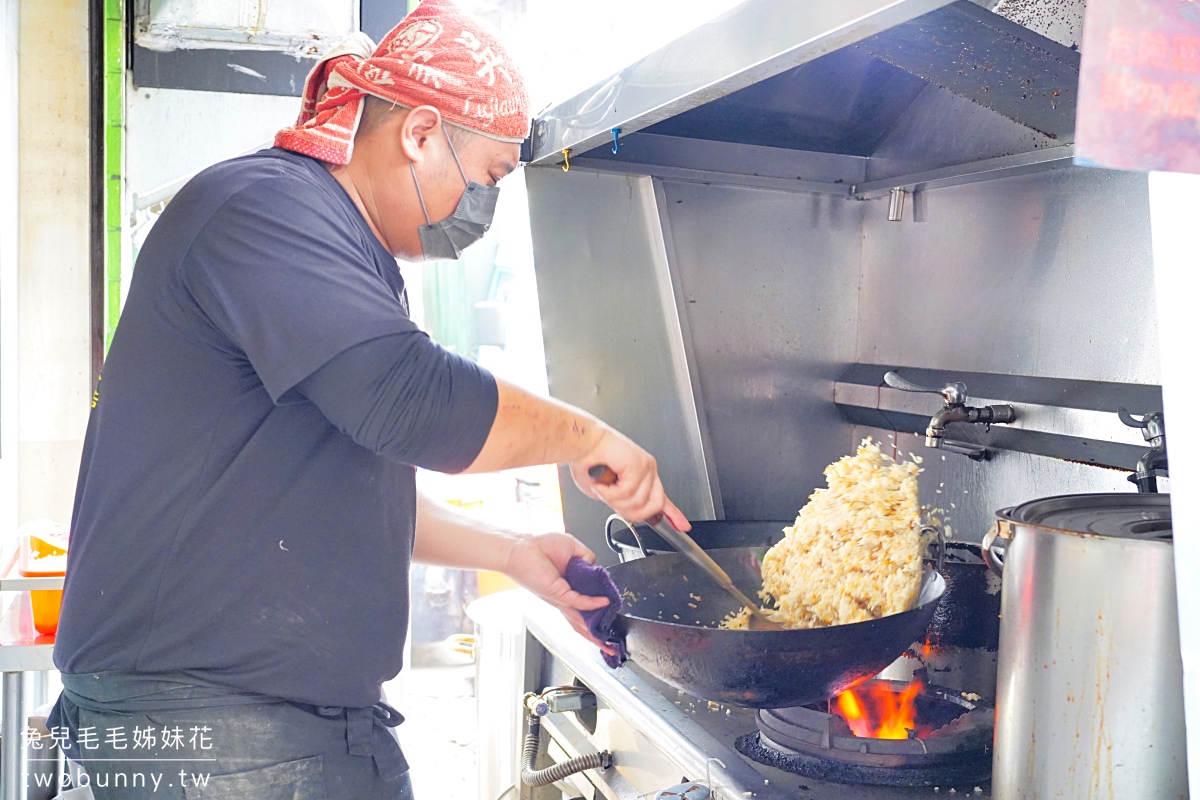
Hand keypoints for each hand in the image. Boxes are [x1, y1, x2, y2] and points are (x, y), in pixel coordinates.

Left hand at [503, 532, 616, 654]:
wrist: (520, 547)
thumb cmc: (540, 547)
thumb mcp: (573, 549)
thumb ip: (588, 559)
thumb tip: (596, 569)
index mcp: (569, 587)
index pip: (587, 605)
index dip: (599, 612)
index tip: (612, 615)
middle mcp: (565, 597)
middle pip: (583, 622)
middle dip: (597, 636)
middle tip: (610, 646)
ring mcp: (561, 597)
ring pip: (580, 619)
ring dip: (595, 631)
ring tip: (608, 641)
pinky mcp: (557, 593)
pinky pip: (578, 600)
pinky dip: (591, 603)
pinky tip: (603, 603)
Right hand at [568, 427, 690, 530]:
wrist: (581, 443)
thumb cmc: (588, 462)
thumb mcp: (606, 492)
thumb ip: (622, 503)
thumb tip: (629, 513)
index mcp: (643, 478)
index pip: (664, 499)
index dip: (673, 515)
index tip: (683, 526)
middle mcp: (648, 471)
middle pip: (653, 507)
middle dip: (628, 510)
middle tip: (609, 499)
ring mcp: (646, 467)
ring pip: (638, 503)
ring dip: (613, 500)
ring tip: (602, 486)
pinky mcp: (639, 464)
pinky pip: (628, 492)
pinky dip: (609, 492)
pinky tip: (602, 482)